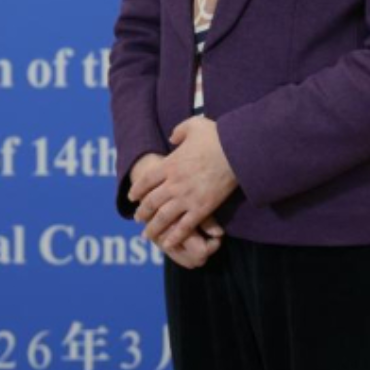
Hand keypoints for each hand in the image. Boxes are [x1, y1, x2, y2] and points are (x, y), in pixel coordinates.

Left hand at [133, 118, 238, 254]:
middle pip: (151, 202)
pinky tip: (169, 243)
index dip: (137, 190)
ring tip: (148, 234)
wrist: (237, 152)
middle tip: (137, 218)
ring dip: (153, 227)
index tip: (132, 197)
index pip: (146, 181)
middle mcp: (174, 183)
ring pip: (163, 217)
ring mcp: (187, 198)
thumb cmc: (217, 137)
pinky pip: (185, 226)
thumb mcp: (193, 126)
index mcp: (170, 164)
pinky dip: (175, 236)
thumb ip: (179, 131)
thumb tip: (172, 138)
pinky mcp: (202, 209)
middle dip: (142, 212)